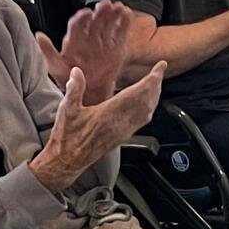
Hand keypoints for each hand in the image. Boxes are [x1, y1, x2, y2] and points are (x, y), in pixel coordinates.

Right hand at [30, 61, 166, 192]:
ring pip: (147, 112)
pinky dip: (148, 108)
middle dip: (156, 85)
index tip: (160, 67)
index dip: (152, 79)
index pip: (138, 93)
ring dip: (154, 97)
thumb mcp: (67, 111)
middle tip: (159, 72)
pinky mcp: (122, 137)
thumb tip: (77, 72)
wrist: (69, 161)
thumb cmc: (67, 138)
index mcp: (110, 114)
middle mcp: (121, 123)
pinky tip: (145, 105)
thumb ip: (74, 90)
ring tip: (155, 85)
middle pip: (147, 101)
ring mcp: (123, 131)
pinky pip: (142, 121)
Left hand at [35, 0, 147, 97]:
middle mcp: (88, 38)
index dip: (81, 18)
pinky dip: (124, 23)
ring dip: (113, 14)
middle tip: (106, 5)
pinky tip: (127, 14)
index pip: (77, 25)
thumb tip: (38, 35)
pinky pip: (120, 33)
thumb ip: (48, 52)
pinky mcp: (115, 47)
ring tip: (119, 7)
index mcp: (74, 41)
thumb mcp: (55, 67)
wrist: (88, 94)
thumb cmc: (69, 80)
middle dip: (100, 12)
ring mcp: (103, 42)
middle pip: (94, 21)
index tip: (87, 13)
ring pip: (108, 24)